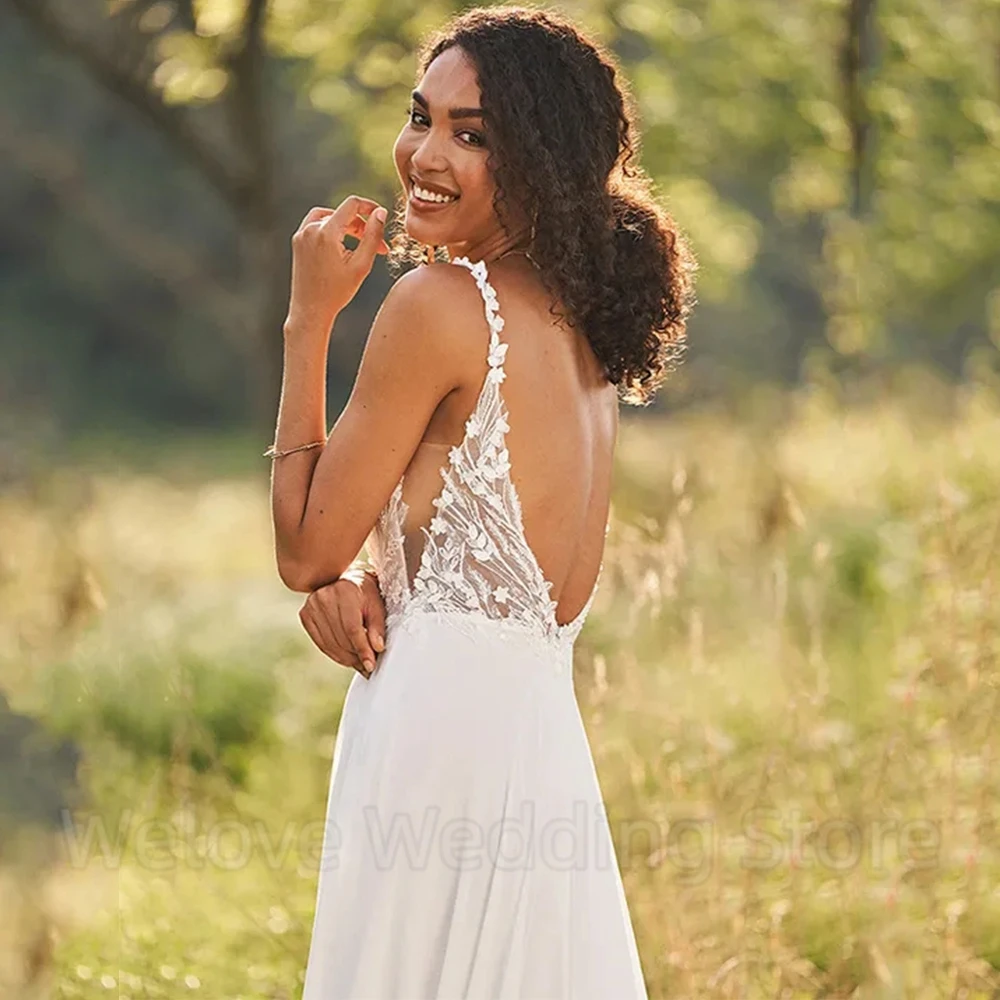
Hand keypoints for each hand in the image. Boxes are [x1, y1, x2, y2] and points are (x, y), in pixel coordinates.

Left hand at [286, 196, 389, 333]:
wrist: (310, 311)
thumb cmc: (337, 292)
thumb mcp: (361, 265)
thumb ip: (373, 236)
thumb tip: (380, 212)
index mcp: (326, 232)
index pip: (352, 205)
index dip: (370, 207)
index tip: (381, 216)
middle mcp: (310, 229)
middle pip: (342, 214)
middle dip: (362, 227)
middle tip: (378, 247)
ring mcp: (301, 234)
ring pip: (330, 218)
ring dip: (347, 227)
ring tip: (360, 245)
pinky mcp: (298, 242)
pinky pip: (317, 226)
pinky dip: (332, 230)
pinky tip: (342, 247)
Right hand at [298, 567, 386, 678]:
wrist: (345, 580)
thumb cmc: (364, 592)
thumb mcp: (376, 605)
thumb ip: (377, 627)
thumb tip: (376, 648)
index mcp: (344, 591)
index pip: (352, 628)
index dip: (362, 649)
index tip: (370, 664)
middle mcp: (324, 597)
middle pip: (341, 638)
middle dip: (356, 656)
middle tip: (368, 666)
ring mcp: (311, 606)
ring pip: (330, 644)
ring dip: (346, 658)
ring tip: (359, 663)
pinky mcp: (305, 615)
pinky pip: (321, 643)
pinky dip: (334, 653)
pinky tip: (346, 657)